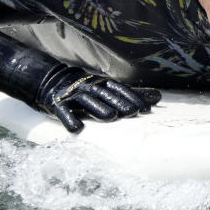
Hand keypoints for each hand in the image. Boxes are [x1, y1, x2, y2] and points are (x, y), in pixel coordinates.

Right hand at [35, 64, 161, 132]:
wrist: (52, 80)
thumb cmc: (87, 88)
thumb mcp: (108, 89)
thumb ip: (131, 94)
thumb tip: (158, 97)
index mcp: (102, 84)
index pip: (119, 89)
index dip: (132, 98)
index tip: (145, 108)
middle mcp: (89, 87)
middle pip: (105, 94)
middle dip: (119, 102)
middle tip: (133, 112)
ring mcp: (73, 95)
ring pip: (87, 101)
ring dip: (99, 108)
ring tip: (111, 117)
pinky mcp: (58, 104)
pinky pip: (64, 112)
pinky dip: (70, 119)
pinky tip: (77, 129)